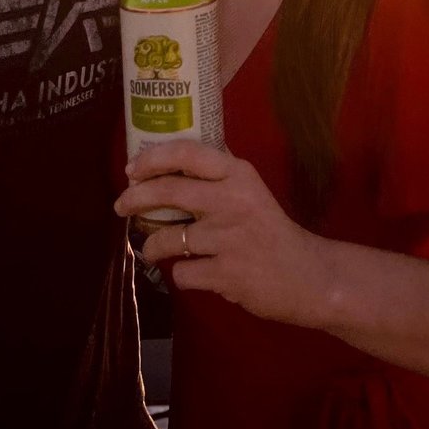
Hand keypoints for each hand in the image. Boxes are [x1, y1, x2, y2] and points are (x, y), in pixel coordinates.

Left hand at [114, 140, 330, 326]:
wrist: (307, 276)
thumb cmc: (271, 230)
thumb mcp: (251, 190)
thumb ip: (218, 174)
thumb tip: (173, 157)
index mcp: (238, 174)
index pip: (187, 152)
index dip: (153, 158)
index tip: (132, 169)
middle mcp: (232, 201)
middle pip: (169, 191)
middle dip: (135, 199)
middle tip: (121, 206)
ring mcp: (229, 239)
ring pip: (169, 238)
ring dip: (152, 245)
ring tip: (152, 249)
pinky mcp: (227, 274)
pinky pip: (183, 273)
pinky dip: (181, 275)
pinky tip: (191, 273)